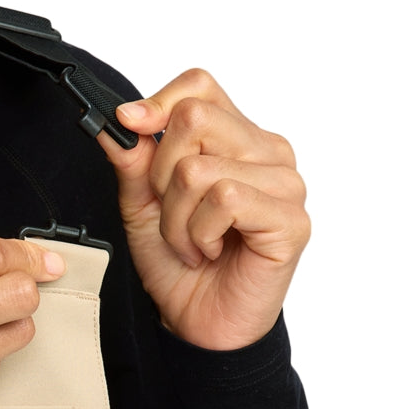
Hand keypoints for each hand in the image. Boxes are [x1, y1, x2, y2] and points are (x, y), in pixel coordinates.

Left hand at [99, 69, 309, 351]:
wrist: (197, 322)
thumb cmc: (178, 263)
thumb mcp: (141, 203)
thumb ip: (133, 158)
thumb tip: (117, 120)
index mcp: (237, 138)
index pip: (200, 85)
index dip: (158, 103)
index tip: (130, 127)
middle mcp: (268, 152)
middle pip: (195, 118)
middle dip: (161, 173)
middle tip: (173, 213)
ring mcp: (286, 184)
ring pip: (200, 167)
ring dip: (178, 217)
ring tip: (193, 242)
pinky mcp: (291, 220)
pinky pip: (225, 198)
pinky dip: (200, 232)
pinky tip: (211, 252)